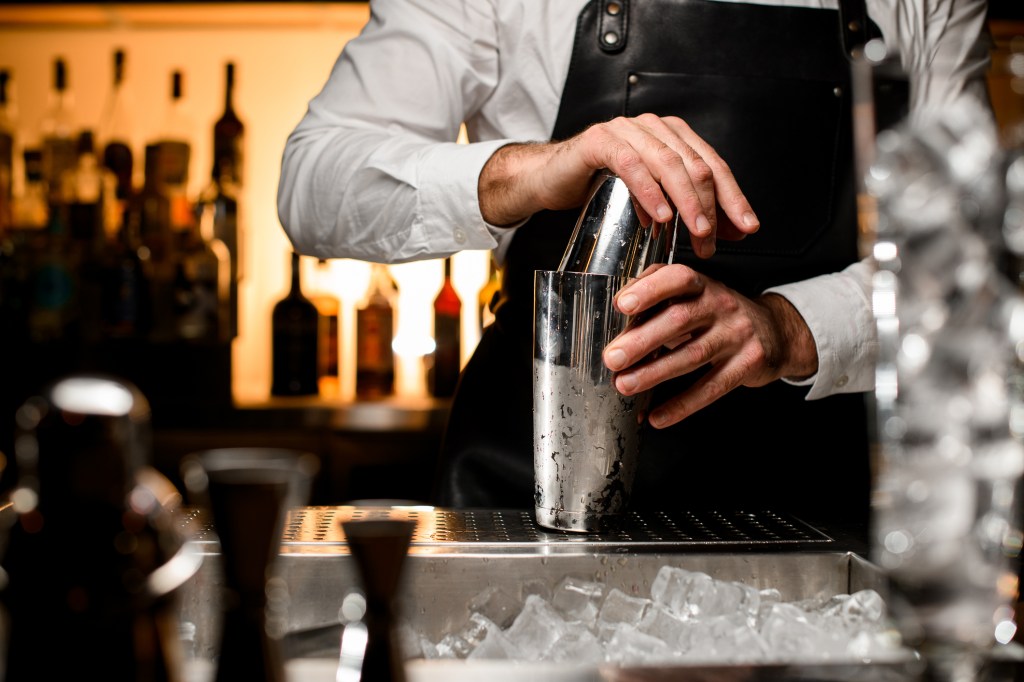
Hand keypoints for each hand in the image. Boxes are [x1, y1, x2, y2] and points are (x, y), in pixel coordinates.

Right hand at [478, 114, 760, 257]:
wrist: (550, 179)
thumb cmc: (598, 188)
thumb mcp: (651, 200)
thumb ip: (683, 209)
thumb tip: (724, 232)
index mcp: (673, 136)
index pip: (713, 165)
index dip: (734, 198)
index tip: (747, 229)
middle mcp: (655, 127)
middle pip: (696, 165)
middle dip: (711, 208)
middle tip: (713, 242)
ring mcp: (627, 130)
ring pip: (669, 164)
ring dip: (687, 203)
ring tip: (696, 232)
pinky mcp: (600, 141)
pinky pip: (632, 165)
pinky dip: (650, 192)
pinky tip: (660, 216)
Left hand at [601, 264, 818, 427]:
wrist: (775, 332)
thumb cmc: (719, 315)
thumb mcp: (694, 296)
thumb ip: (658, 298)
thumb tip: (616, 310)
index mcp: (702, 285)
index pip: (678, 278)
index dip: (650, 289)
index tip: (623, 305)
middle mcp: (721, 305)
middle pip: (679, 319)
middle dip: (642, 340)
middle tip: (613, 358)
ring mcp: (736, 335)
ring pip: (692, 355)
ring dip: (655, 373)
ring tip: (626, 385)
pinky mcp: (748, 364)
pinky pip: (711, 387)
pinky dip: (682, 404)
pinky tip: (658, 415)